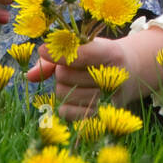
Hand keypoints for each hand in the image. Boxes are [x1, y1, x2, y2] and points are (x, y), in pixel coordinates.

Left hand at [27, 30, 162, 120]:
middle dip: (61, 69)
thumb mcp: (89, 46)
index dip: (57, 52)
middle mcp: (113, 78)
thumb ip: (58, 56)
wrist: (132, 73)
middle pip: (64, 75)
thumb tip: (29, 76)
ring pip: (62, 92)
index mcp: (112, 54)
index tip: (43, 49)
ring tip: (76, 80)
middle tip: (73, 66)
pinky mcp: (100, 117)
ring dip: (62, 85)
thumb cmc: (102, 56)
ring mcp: (107, 100)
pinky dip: (64, 103)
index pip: (79, 54)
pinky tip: (75, 95)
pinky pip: (66, 112)